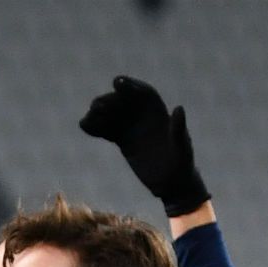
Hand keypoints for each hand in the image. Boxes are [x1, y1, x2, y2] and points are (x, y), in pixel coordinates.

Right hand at [79, 75, 209, 216]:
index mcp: (159, 114)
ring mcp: (133, 129)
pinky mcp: (124, 141)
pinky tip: (85, 127)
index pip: (143, 94)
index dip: (130, 86)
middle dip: (110, 100)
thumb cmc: (181, 165)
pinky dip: (96, 128)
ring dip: (99, 113)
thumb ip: (179, 128)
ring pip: (113, 115)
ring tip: (88, 117)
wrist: (172, 183)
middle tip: (96, 105)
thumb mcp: (182, 147)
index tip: (116, 82)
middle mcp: (145, 118)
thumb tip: (178, 109)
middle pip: (124, 102)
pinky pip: (107, 130)